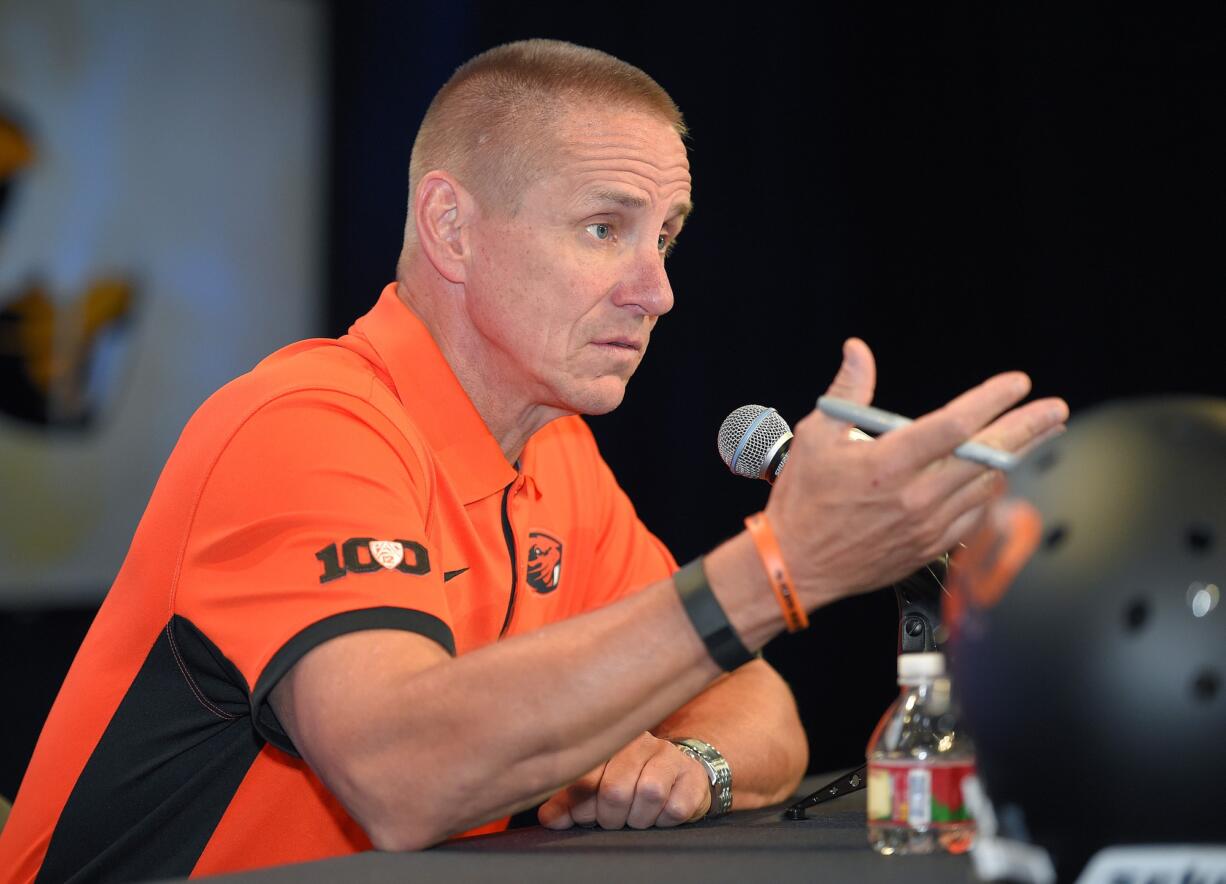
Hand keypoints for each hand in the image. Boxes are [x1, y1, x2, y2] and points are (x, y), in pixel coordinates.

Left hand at [537, 732, 711, 829]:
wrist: (677, 778)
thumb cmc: (629, 783)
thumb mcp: (595, 789)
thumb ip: (569, 801)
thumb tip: (548, 818)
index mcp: (608, 740)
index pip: (585, 776)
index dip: (582, 807)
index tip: (585, 816)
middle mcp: (640, 742)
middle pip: (616, 789)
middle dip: (611, 818)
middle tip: (614, 820)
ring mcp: (669, 756)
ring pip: (649, 794)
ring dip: (639, 819)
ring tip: (636, 817)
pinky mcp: (692, 776)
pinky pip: (675, 808)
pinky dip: (664, 821)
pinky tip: (660, 815)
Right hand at [767, 338, 1067, 607]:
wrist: (795, 565)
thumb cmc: (803, 500)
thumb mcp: (816, 436)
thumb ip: (847, 391)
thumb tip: (858, 351)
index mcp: (888, 463)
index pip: (955, 425)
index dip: (992, 399)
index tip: (1016, 383)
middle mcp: (914, 496)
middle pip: (987, 455)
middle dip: (1028, 427)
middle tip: (1055, 409)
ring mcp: (927, 525)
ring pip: (988, 485)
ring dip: (1017, 457)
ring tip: (1041, 435)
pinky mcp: (929, 547)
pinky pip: (975, 515)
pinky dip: (991, 491)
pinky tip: (1000, 475)